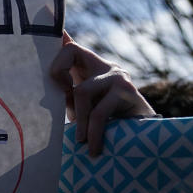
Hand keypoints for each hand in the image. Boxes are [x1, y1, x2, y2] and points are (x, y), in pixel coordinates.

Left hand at [49, 31, 155, 155]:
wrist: (147, 136)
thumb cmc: (110, 124)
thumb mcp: (84, 110)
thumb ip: (68, 100)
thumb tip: (45, 100)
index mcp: (90, 68)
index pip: (70, 45)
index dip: (56, 45)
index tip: (50, 62)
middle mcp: (104, 66)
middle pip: (72, 52)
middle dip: (57, 77)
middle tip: (62, 112)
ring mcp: (117, 76)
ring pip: (82, 91)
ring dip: (78, 121)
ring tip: (80, 142)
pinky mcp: (127, 91)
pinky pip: (99, 113)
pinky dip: (92, 132)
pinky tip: (92, 147)